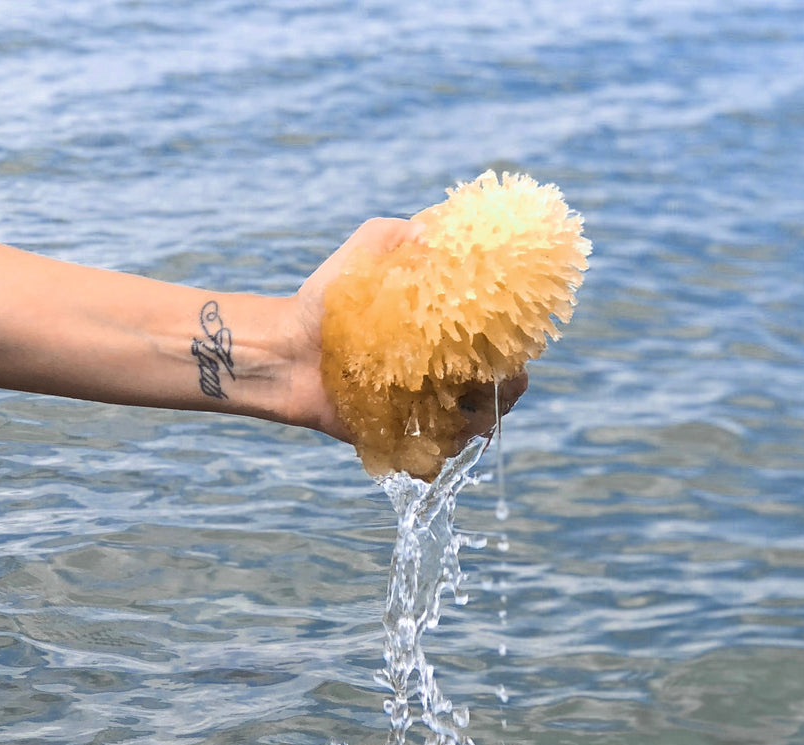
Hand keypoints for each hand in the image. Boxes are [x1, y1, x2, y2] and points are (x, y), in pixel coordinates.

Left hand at [289, 217, 526, 446]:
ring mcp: (428, 407)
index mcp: (450, 329)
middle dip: (507, 387)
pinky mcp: (405, 437)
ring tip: (460, 410)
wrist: (285, 350)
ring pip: (478, 423)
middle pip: (503, 388)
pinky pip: (438, 453)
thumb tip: (436, 232)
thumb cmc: (327, 298)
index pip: (504, 341)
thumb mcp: (367, 251)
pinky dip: (444, 450)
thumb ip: (402, 237)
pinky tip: (435, 437)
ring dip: (480, 419)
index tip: (513, 343)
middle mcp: (447, 370)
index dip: (518, 344)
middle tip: (487, 381)